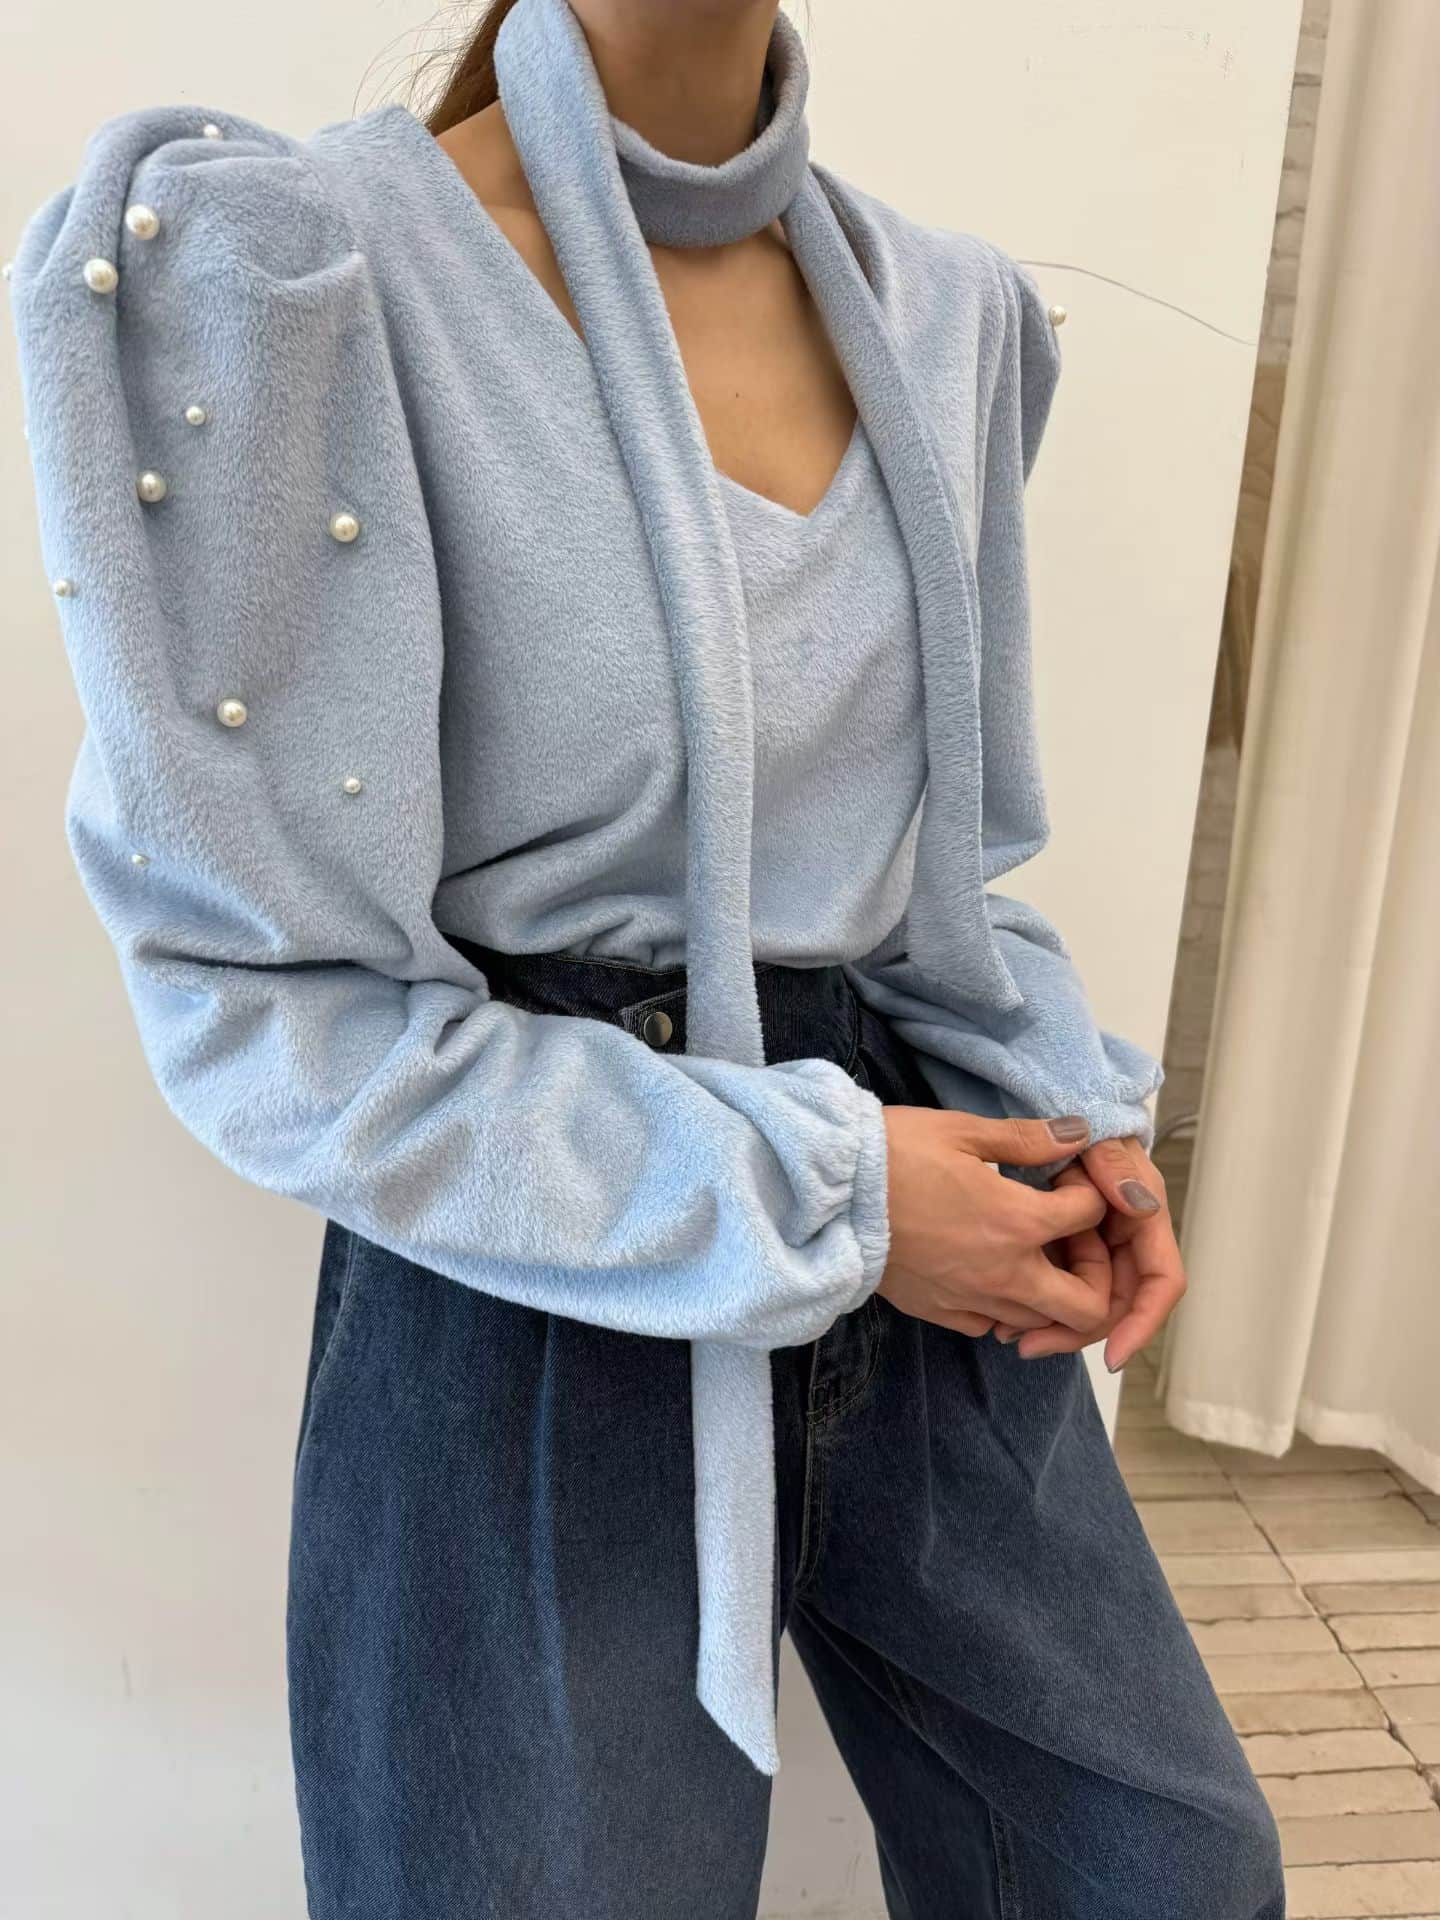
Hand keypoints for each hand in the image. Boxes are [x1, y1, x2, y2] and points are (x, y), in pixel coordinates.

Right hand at [877, 1109, 1111, 1338]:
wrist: (828, 1196)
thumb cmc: (894, 1153)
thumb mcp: (963, 1131)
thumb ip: (1029, 1139)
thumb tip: (1079, 1132)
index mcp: (1018, 1222)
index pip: (1091, 1217)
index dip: (1089, 1192)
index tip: (1064, 1178)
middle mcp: (1006, 1273)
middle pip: (1086, 1307)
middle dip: (1097, 1276)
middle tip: (1072, 1241)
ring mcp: (973, 1300)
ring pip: (1041, 1323)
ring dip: (1051, 1294)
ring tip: (1033, 1255)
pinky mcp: (940, 1313)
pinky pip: (992, 1326)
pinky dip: (1005, 1310)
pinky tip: (990, 1276)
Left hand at [996, 1136, 1186, 1371]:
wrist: (1053, 1105)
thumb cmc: (1081, 1122)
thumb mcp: (1099, 1138)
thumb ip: (1114, 1165)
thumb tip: (1139, 1204)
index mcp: (1144, 1215)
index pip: (1161, 1282)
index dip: (1143, 1323)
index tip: (1113, 1357)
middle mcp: (1125, 1237)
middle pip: (1118, 1304)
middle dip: (1081, 1332)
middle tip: (1031, 1347)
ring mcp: (1097, 1243)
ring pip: (1086, 1300)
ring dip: (1056, 1323)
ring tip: (1012, 1338)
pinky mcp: (1067, 1245)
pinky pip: (1059, 1283)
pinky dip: (1038, 1302)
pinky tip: (1003, 1316)